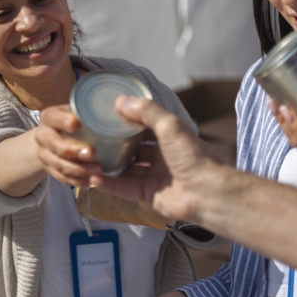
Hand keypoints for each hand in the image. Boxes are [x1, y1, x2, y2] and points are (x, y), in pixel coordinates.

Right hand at [34, 105, 103, 186]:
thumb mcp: (80, 112)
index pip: (51, 117)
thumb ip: (94, 110)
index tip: (76, 123)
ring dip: (77, 169)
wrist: (54, 139)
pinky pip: (61, 178)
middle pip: (53, 144)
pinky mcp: (50, 170)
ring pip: (57, 164)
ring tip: (98, 170)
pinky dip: (76, 180)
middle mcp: (43, 135)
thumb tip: (124, 104)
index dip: (61, 121)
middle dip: (71, 150)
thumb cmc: (76, 122)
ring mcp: (44, 154)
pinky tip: (91, 180)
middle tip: (91, 152)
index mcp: (50, 117)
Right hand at [88, 96, 219, 223]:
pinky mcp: (149, 196)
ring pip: (127, 169)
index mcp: (169, 137)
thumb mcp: (170, 126)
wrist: (207, 193)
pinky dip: (110, 185)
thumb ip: (147, 112)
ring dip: (110, 165)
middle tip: (93, 137)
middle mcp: (162, 156)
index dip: (127, 120)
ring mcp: (155, 177)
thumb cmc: (193, 157)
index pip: (144, 126)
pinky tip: (93, 178)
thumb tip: (121, 101)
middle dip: (115, 144)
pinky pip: (125, 189)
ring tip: (88, 158)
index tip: (106, 115)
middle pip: (134, 148)